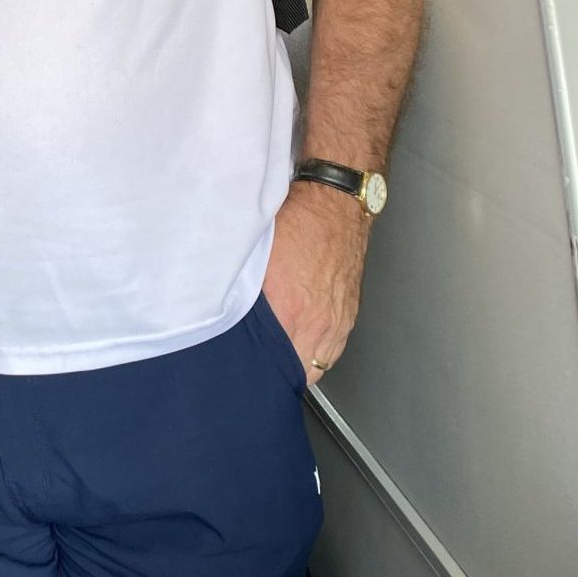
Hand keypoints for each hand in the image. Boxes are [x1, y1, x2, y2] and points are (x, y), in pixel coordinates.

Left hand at [261, 181, 371, 383]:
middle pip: (298, 369)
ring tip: (280, 361)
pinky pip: (333, 348)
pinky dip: (318, 351)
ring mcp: (339, 320)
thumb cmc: (297, 222)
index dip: (261, 370)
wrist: (336, 205)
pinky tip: (303, 344)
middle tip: (261, 368)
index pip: (275, 360)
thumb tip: (227, 310)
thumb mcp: (259, 257)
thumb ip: (245, 289)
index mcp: (291, 309)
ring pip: (318, 363)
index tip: (246, 369)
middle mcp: (319, 321)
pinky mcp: (349, 313)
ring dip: (300, 364)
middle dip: (280, 372)